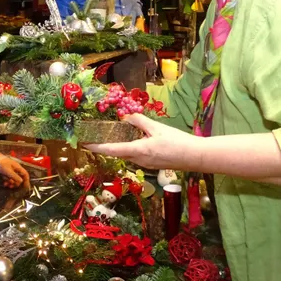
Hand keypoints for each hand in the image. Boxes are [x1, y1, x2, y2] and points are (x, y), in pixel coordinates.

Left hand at [0, 153, 30, 189]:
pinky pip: (7, 178)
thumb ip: (15, 176)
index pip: (25, 174)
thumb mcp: (8, 170)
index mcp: (17, 167)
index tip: (25, 187)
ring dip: (11, 183)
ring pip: (12, 179)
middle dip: (16, 183)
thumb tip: (21, 182)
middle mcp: (14, 169)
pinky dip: (6, 181)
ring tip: (7, 185)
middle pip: (18, 178)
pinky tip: (4, 184)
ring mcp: (8, 171)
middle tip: (12, 186)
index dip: (26, 181)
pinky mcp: (3, 172)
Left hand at [83, 114, 201, 170]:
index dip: (96, 146)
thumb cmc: (178, 142)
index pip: (111, 149)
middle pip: (117, 152)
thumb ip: (139, 121)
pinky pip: (135, 155)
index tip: (83, 143)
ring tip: (109, 134)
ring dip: (117, 145)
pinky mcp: (151, 164)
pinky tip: (131, 138)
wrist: (197, 157)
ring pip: (126, 154)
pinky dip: (128, 147)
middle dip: (104, 144)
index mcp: (138, 151)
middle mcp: (138, 160)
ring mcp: (145, 164)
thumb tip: (125, 116)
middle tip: (93, 134)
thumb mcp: (157, 128)